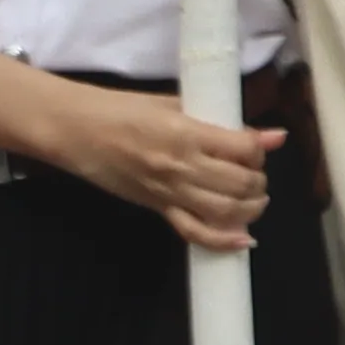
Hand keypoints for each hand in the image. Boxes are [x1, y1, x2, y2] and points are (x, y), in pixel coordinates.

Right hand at [25, 77, 280, 249]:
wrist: (73, 130)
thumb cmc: (118, 109)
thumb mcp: (169, 102)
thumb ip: (217, 119)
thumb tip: (270, 135)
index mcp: (186, 132)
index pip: (244, 148)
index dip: (258, 148)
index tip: (254, 145)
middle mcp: (183, 165)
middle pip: (242, 182)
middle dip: (258, 179)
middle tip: (252, 171)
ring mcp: (170, 191)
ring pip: (228, 210)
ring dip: (252, 207)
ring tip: (252, 198)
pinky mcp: (158, 208)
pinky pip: (196, 233)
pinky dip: (224, 241)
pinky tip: (243, 239)